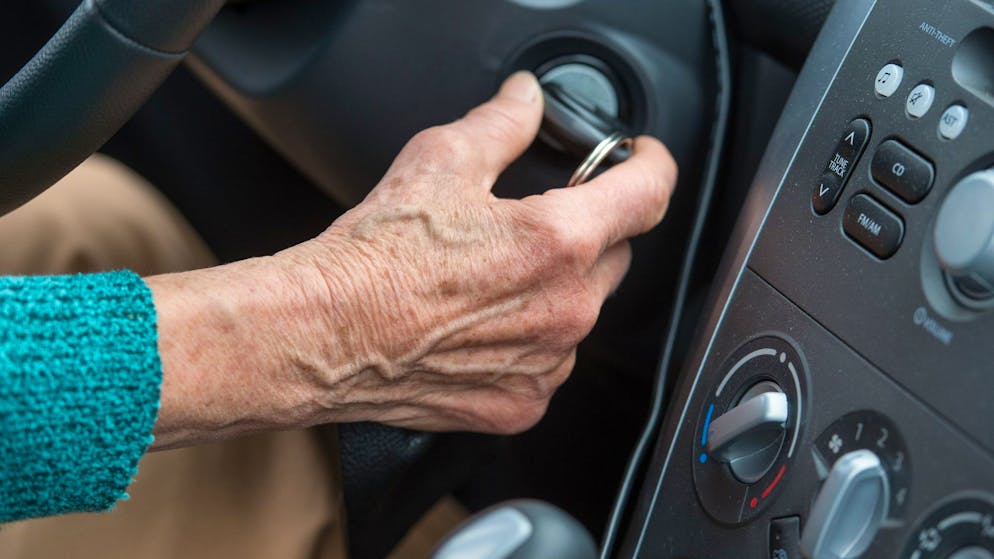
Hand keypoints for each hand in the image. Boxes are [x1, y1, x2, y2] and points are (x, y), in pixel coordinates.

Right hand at [148, 72, 675, 447]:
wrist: (322, 336)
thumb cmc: (373, 260)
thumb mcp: (440, 162)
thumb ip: (502, 123)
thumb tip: (527, 100)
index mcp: (558, 240)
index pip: (647, 194)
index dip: (650, 165)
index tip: (641, 161)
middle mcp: (566, 308)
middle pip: (614, 255)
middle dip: (587, 232)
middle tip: (527, 224)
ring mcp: (547, 364)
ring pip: (582, 312)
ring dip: (557, 291)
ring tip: (489, 282)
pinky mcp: (522, 403)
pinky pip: (550, 363)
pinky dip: (530, 342)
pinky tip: (479, 326)